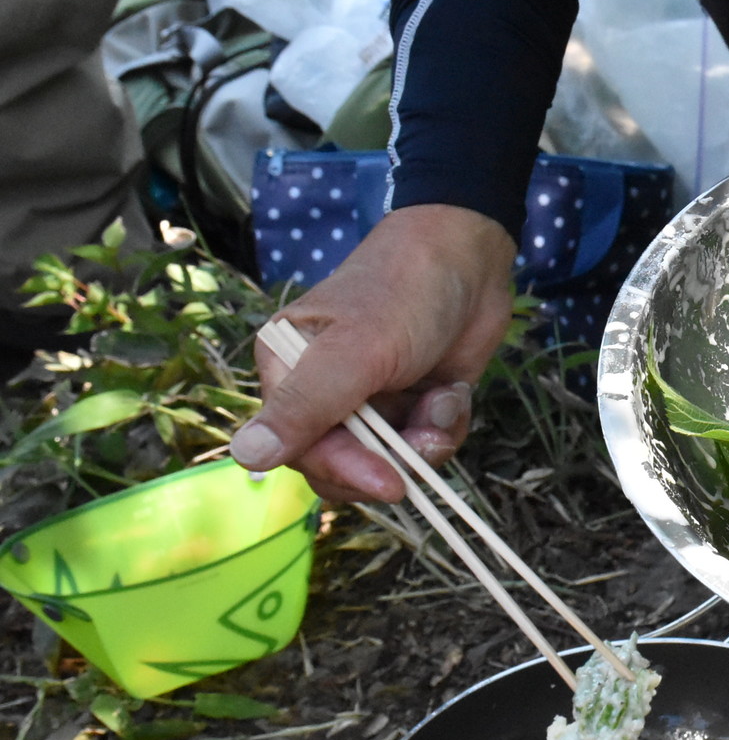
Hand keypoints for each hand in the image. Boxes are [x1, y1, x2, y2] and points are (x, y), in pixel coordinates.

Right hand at [231, 204, 518, 501]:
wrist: (471, 256)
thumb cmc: (403, 291)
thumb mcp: (354, 351)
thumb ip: (305, 406)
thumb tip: (245, 456)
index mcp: (287, 370)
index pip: (299, 449)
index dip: (345, 471)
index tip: (390, 483)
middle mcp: (324, 389)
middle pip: (344, 464)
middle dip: (391, 460)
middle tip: (428, 439)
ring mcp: (371, 398)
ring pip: (392, 458)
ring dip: (427, 439)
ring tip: (443, 400)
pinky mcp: (413, 400)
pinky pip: (426, 440)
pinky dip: (446, 422)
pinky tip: (453, 390)